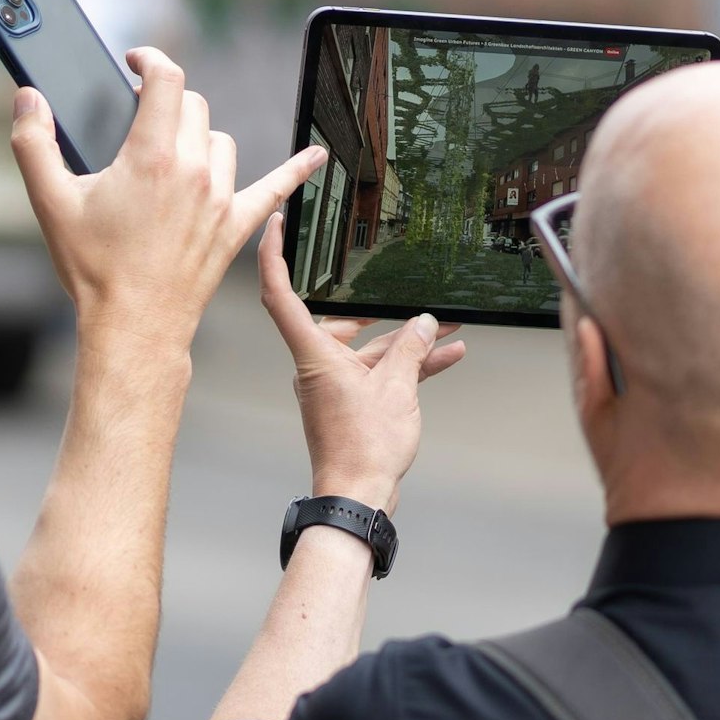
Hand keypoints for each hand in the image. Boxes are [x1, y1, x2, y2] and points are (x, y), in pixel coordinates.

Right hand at [12, 47, 325, 346]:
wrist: (133, 325)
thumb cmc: (93, 269)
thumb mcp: (49, 202)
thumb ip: (32, 142)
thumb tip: (27, 97)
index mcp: (151, 156)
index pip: (166, 79)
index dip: (150, 59)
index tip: (135, 62)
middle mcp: (193, 170)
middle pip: (192, 106)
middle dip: (165, 104)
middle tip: (140, 118)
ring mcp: (220, 198)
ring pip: (220, 140)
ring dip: (197, 137)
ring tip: (172, 155)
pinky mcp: (236, 226)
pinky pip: (275, 188)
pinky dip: (297, 169)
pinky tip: (318, 156)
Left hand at [258, 212, 465, 510]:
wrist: (358, 497)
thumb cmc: (362, 450)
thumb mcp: (397, 388)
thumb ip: (412, 350)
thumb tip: (423, 324)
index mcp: (313, 355)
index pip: (280, 293)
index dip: (274, 254)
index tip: (276, 223)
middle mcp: (316, 366)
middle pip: (340, 319)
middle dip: (378, 306)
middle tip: (400, 283)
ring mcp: (333, 385)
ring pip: (368, 348)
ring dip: (405, 340)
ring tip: (445, 325)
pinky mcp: (350, 403)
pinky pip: (378, 372)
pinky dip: (407, 365)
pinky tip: (443, 355)